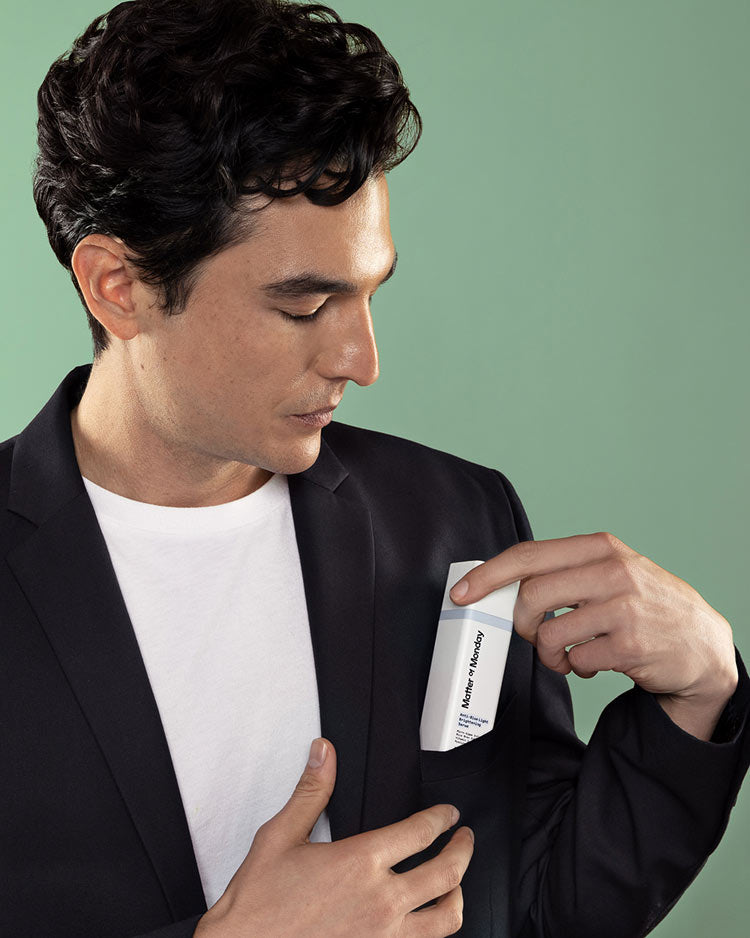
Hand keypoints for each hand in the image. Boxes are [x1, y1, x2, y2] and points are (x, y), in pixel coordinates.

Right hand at [193, 738, 473, 937]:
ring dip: (458, 896)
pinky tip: (427, 923)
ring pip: (446, 918)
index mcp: (361, 862)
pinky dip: (434, 932)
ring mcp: (384, 937)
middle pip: (446, 872)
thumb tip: (323, 753)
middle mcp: (381, 901)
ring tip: (457, 884)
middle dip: (464, 850)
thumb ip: (311, 792)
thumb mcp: (281, 836)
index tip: (449, 813)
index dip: (442, 818)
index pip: (421, 832)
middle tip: (466, 839)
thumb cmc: (259, 903)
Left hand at [449, 531, 737, 738]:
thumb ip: (565, 573)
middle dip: (521, 623)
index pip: (529, 554)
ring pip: (548, 633)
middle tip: (533, 635)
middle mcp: (613, 571)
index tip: (463, 592)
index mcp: (600, 547)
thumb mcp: (611, 572)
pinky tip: (595, 663)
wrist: (702, 643)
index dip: (489, 574)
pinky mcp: (629, 645)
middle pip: (532, 595)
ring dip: (549, 654)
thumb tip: (504, 588)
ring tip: (568, 655)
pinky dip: (577, 668)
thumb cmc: (645, 606)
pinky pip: (576, 661)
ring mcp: (623, 608)